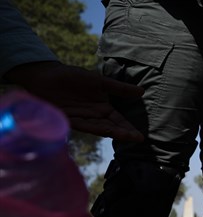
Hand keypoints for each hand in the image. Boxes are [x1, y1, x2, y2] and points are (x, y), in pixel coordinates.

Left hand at [4, 61, 143, 140]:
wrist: (46, 77)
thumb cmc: (72, 77)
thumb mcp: (99, 81)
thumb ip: (119, 88)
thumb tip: (142, 92)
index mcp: (103, 108)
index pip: (119, 120)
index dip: (129, 128)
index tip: (140, 136)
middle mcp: (94, 116)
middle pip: (112, 127)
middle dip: (124, 133)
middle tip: (137, 139)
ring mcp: (82, 118)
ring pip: (101, 127)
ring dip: (113, 132)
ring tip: (126, 136)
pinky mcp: (69, 119)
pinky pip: (85, 125)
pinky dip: (96, 128)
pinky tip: (106, 130)